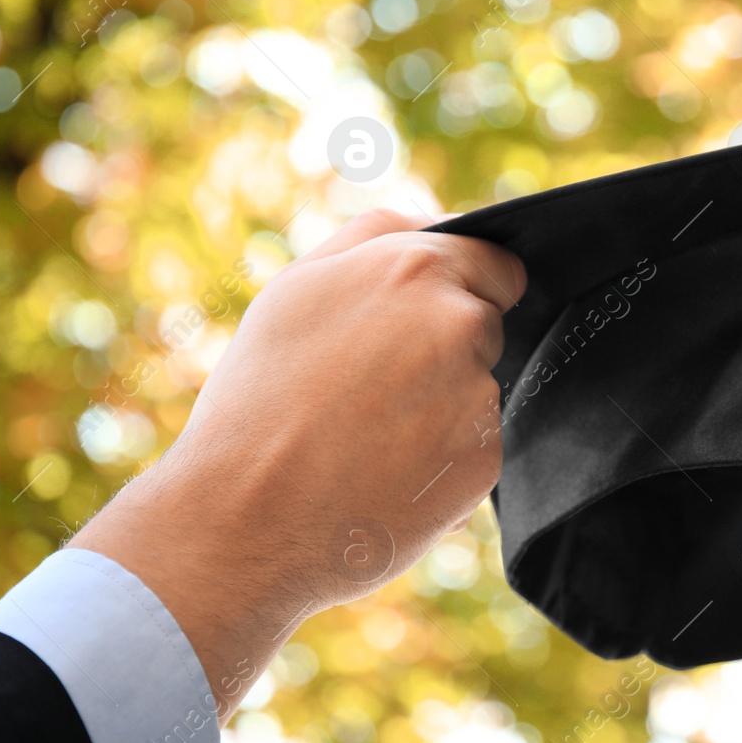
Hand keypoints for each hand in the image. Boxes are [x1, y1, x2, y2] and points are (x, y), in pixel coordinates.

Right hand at [70, 209, 525, 718]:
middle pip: (487, 327)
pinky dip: (442, 458)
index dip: (466, 290)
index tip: (425, 322)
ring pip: (479, 390)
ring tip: (365, 435)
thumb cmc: (259, 398)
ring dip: (443, 406)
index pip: (498, 265)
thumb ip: (375, 238)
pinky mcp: (484, 460)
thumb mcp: (296, 287)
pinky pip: (475, 448)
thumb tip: (431, 224)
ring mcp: (479, 395)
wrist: (244, 517)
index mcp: (417, 268)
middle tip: (372, 387)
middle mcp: (461, 323)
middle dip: (447, 347)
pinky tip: (384, 472)